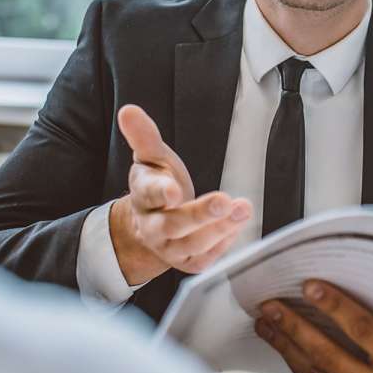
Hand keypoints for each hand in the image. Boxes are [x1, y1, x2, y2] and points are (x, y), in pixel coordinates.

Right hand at [109, 104, 252, 284]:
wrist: (152, 224)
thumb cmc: (157, 184)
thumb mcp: (151, 157)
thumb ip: (143, 135)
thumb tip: (129, 110)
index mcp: (142, 196)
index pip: (149, 194)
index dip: (161, 192)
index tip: (173, 190)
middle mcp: (153, 227)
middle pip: (173, 224)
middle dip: (200, 215)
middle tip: (223, 200)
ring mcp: (170, 248)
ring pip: (193, 244)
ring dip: (220, 228)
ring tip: (243, 209)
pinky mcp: (187, 263)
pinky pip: (205, 258)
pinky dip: (223, 244)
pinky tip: (237, 224)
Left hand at [254, 280, 372, 372]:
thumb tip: (371, 281)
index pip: (363, 331)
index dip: (334, 307)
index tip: (310, 287)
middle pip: (328, 356)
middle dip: (295, 328)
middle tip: (272, 307)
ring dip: (287, 347)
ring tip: (267, 323)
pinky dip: (299, 367)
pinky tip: (285, 346)